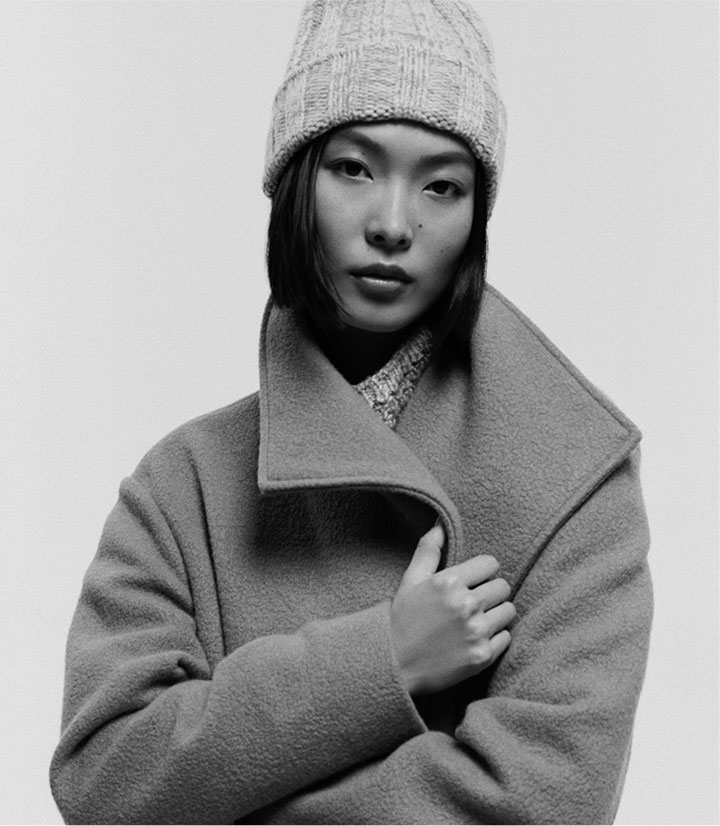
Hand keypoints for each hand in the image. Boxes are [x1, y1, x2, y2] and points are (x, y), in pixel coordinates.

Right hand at [391, 524, 515, 695]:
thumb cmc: (401, 619)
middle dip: (490, 591)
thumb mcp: (410, 580)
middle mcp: (466, 605)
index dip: (482, 571)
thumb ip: (428, 550)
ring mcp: (476, 632)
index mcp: (449, 582)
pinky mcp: (482, 656)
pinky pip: (506, 637)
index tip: (472, 581)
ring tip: (476, 620)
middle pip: (503, 587)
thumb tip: (440, 524)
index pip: (491, 563)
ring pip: (508, 611)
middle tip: (473, 602)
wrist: (393, 666)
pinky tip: (475, 639)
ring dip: (496, 614)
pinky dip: (495, 638)